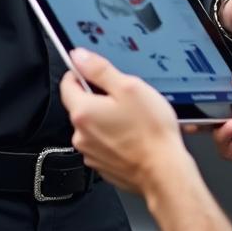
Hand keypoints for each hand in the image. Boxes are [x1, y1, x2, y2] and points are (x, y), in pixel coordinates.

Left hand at [60, 48, 186, 194]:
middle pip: (81, 105)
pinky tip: (133, 137)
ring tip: (133, 120)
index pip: (67, 83)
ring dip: (107, 119)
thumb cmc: (151, 133)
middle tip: (125, 98)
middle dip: (100, 98)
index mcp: (83, 112)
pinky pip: (103, 144)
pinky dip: (114, 138)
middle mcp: (81, 135)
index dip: (82, 73)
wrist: (164, 173)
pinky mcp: (103, 166)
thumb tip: (79, 56)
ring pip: (93, 125)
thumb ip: (99, 69)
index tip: (97, 72)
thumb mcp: (129, 87)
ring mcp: (91, 153)